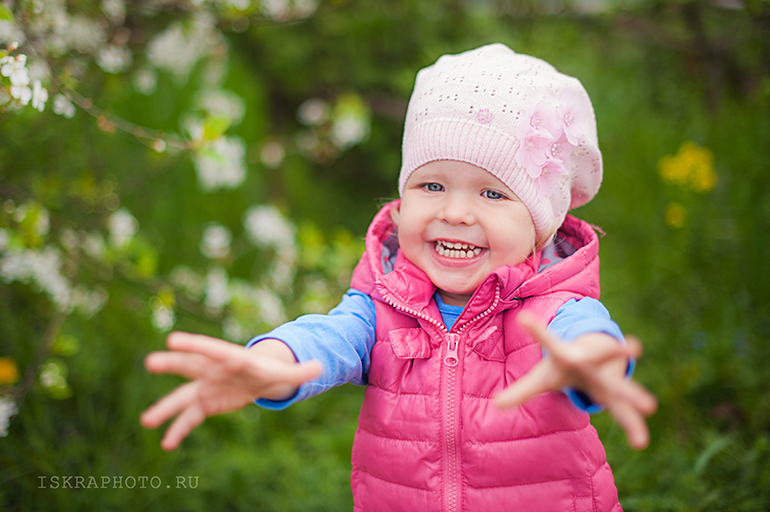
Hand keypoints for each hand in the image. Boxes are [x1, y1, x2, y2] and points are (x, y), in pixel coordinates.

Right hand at [140, 332, 321, 450]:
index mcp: (233, 359)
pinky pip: (189, 417)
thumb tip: (321, 366)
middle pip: (192, 366)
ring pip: (183, 395)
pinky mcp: (206, 403)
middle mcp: (214, 370)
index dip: (195, 345)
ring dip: (166, 407)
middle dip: (173, 363)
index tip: (174, 339)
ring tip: (146, 420)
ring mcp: (206, 386)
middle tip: (152, 361)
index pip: (213, 350)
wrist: (259, 377)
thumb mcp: (287, 372)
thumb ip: (302, 371)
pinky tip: (167, 444)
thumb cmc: (272, 370)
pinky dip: (179, 430)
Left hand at [493, 312, 657, 449]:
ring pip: (620, 386)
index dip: (536, 330)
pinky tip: (640, 443)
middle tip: (629, 345)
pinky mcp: (616, 392)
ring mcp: (607, 377)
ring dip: (633, 394)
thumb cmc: (563, 368)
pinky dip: (632, 427)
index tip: (523, 317)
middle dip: (609, 352)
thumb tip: (496, 405)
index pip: (549, 342)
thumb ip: (520, 391)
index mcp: (567, 354)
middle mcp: (590, 362)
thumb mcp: (540, 378)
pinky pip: (625, 412)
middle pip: (597, 357)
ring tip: (650, 406)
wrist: (593, 360)